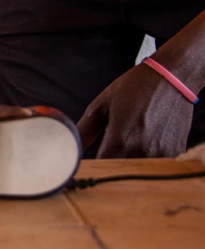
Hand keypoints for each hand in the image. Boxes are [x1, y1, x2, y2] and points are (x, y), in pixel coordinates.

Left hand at [77, 63, 193, 157]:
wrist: (172, 78)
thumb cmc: (133, 88)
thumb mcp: (103, 104)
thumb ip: (85, 129)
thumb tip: (72, 146)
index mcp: (119, 140)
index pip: (101, 168)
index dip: (94, 168)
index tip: (89, 165)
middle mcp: (141, 150)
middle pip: (120, 170)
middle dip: (111, 165)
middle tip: (110, 149)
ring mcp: (161, 152)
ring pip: (139, 168)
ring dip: (131, 162)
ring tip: (132, 140)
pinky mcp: (175, 150)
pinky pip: (157, 163)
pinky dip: (149, 157)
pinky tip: (147, 140)